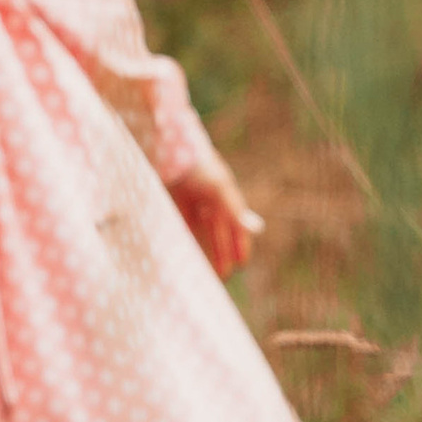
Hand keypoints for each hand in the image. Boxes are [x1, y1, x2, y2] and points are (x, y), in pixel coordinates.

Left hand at [170, 147, 262, 281]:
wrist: (165, 146)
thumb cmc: (196, 166)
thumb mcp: (218, 189)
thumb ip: (235, 210)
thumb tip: (256, 229)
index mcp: (224, 194)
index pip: (235, 224)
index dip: (239, 242)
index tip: (242, 263)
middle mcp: (208, 198)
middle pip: (218, 230)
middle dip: (222, 251)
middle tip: (224, 275)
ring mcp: (190, 199)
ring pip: (200, 230)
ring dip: (204, 248)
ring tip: (204, 270)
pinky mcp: (172, 201)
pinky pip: (181, 224)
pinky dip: (184, 238)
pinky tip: (183, 253)